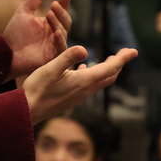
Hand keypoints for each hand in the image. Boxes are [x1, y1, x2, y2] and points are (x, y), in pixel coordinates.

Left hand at [4, 0, 72, 78]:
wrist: (6, 53)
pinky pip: (61, 48)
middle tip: (53, 5)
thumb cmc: (15, 34)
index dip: (65, 3)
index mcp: (50, 23)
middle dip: (62, 12)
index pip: (61, 12)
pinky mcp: (52, 56)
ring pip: (64, 32)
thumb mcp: (24, 12)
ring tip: (50, 14)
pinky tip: (55, 32)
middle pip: (66, 21)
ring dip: (58, 23)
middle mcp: (54, 34)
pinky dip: (60, 40)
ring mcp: (54, 45)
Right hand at [23, 45, 138, 123]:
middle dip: (117, 64)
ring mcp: (79, 97)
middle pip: (108, 76)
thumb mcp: (51, 68)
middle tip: (123, 53)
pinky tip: (83, 70)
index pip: (109, 68)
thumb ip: (67, 57)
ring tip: (109, 59)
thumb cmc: (37, 89)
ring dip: (106, 70)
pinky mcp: (72, 99)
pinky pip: (89, 86)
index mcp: (83, 81)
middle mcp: (84, 90)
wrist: (27, 112)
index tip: (134, 51)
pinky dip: (93, 76)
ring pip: (100, 82)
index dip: (122, 59)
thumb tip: (85, 49)